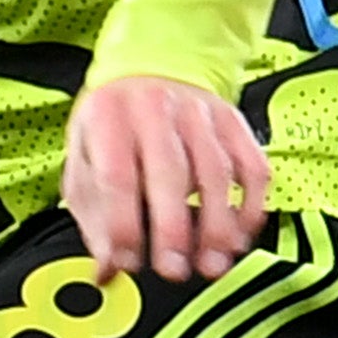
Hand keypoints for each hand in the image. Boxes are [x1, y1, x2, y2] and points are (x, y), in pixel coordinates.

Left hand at [63, 72, 270, 285]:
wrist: (152, 67)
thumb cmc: (115, 123)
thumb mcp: (85, 159)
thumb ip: (93, 215)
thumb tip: (107, 270)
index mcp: (108, 117)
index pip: (117, 174)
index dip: (123, 223)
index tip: (127, 261)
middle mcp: (155, 109)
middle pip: (170, 172)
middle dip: (173, 229)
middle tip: (174, 270)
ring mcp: (199, 113)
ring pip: (216, 171)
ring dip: (217, 225)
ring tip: (211, 263)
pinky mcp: (232, 121)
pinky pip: (251, 165)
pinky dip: (250, 206)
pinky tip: (238, 236)